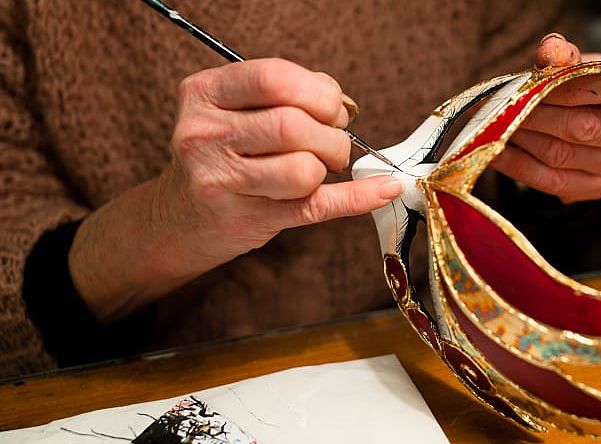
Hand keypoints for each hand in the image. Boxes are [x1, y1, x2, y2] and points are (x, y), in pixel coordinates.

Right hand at [69, 58, 401, 319]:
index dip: (318, 91)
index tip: (330, 106)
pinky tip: (383, 189)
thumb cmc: (217, 155)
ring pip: (304, 170)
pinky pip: (316, 207)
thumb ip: (281, 94)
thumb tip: (340, 102)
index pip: (273, 78)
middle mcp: (206, 137)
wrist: (174, 218)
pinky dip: (359, 197)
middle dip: (331, 133)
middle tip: (333, 141)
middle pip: (294, 125)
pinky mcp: (248, 221)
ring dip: (329, 166)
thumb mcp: (228, 110)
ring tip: (322, 166)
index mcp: (203, 95)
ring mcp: (223, 183)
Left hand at [493, 34, 600, 202]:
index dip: (573, 87)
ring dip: (522, 139)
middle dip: (534, 114)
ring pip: (562, 155)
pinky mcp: (599, 188)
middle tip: (502, 106)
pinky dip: (518, 166)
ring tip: (495, 126)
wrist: (596, 118)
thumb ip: (564, 54)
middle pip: (581, 127)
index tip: (537, 82)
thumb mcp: (581, 61)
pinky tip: (496, 152)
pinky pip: (552, 181)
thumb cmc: (588, 84)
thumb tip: (548, 54)